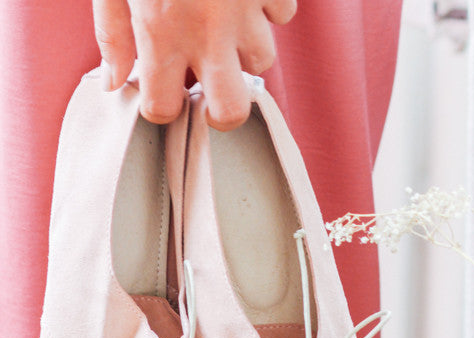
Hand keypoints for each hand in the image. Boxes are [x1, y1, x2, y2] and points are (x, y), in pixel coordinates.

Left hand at [92, 0, 296, 128]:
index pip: (164, 108)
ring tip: (224, 29)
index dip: (161, 107)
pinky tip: (246, 0)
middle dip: (223, 112)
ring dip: (244, 53)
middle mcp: (208, 32)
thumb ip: (112, 33)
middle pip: (231, 112)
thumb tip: (112, 82)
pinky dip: (269, 12)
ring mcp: (245, 11)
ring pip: (262, 61)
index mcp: (162, 32)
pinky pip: (282, 16)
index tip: (161, 94)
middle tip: (209, 92)